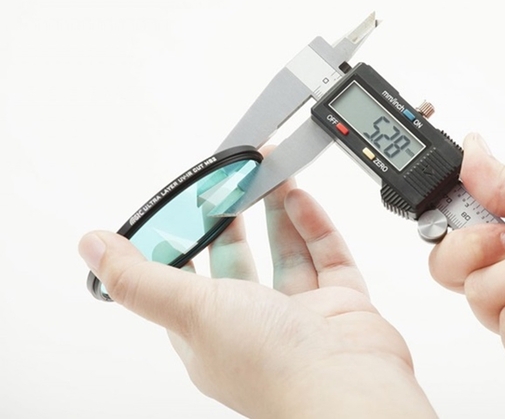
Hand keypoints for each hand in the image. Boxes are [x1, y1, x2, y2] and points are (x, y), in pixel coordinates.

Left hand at [79, 180, 436, 418]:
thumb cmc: (274, 368)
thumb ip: (140, 278)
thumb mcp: (193, 311)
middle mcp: (255, 325)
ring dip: (276, 210)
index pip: (185, 278)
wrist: (352, 391)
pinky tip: (301, 198)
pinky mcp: (341, 305)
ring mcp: (301, 315)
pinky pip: (327, 257)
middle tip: (232, 178)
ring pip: (286, 252)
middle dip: (233, 216)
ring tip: (269, 172)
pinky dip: (314, 225)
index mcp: (210, 335)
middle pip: (239, 259)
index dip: (182, 238)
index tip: (183, 202)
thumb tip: (92, 247)